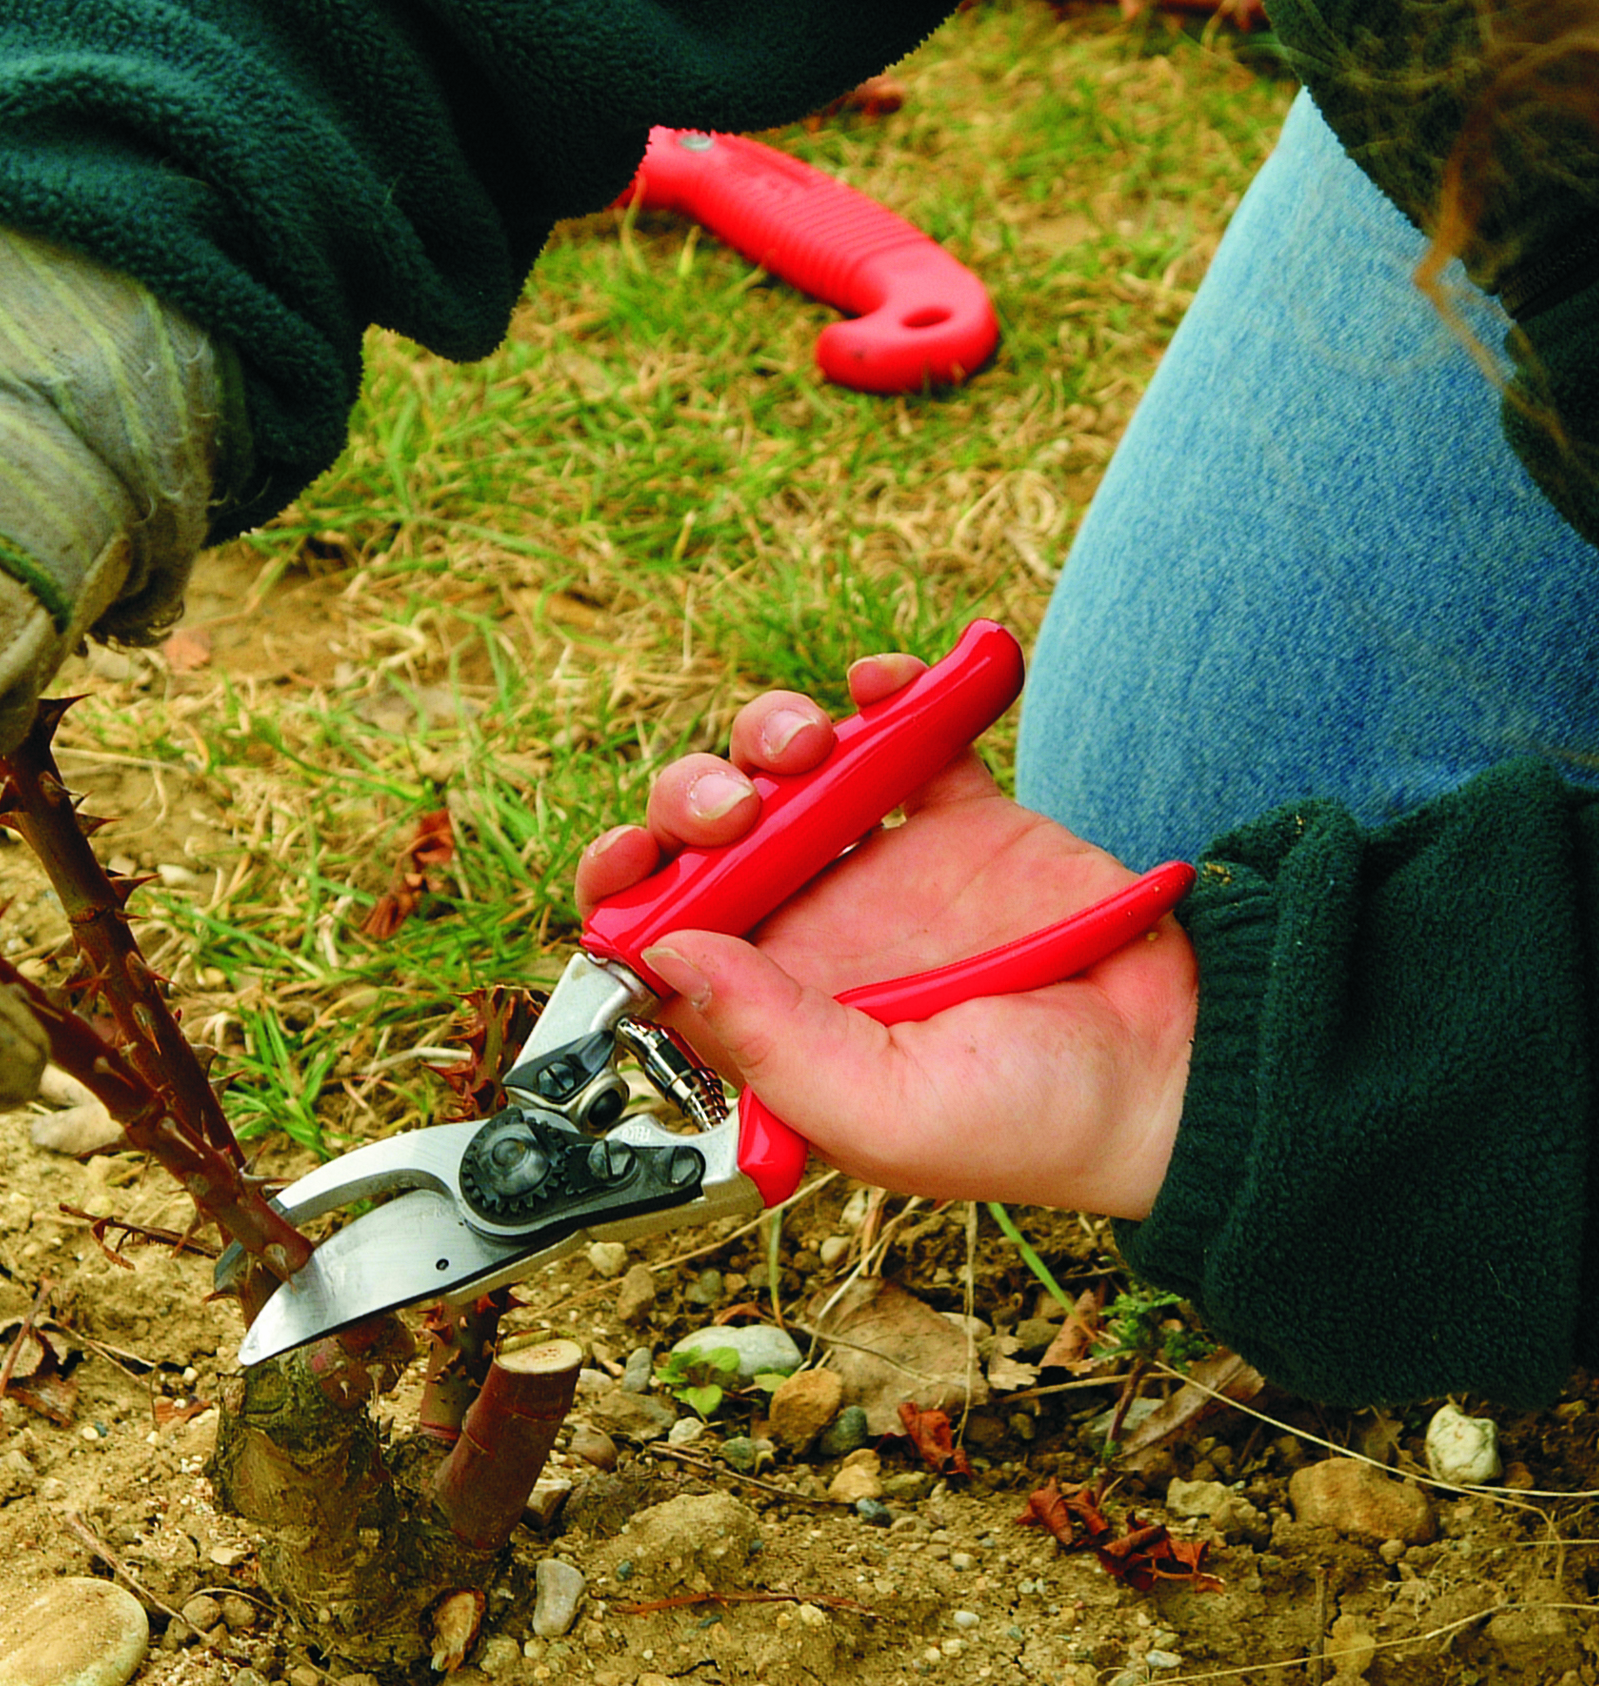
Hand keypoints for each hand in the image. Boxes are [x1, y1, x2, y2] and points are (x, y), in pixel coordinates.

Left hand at [575, 655, 1197, 1219]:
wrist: (1182, 1070)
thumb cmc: (1036, 1124)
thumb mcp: (889, 1115)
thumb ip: (773, 1043)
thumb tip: (669, 955)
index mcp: (777, 1008)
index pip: (660, 937)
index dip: (626, 890)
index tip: (635, 859)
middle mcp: (817, 932)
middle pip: (708, 839)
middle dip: (693, 796)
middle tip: (737, 807)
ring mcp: (887, 867)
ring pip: (789, 772)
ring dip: (774, 732)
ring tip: (812, 738)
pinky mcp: (962, 819)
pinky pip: (904, 736)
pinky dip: (884, 693)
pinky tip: (883, 684)